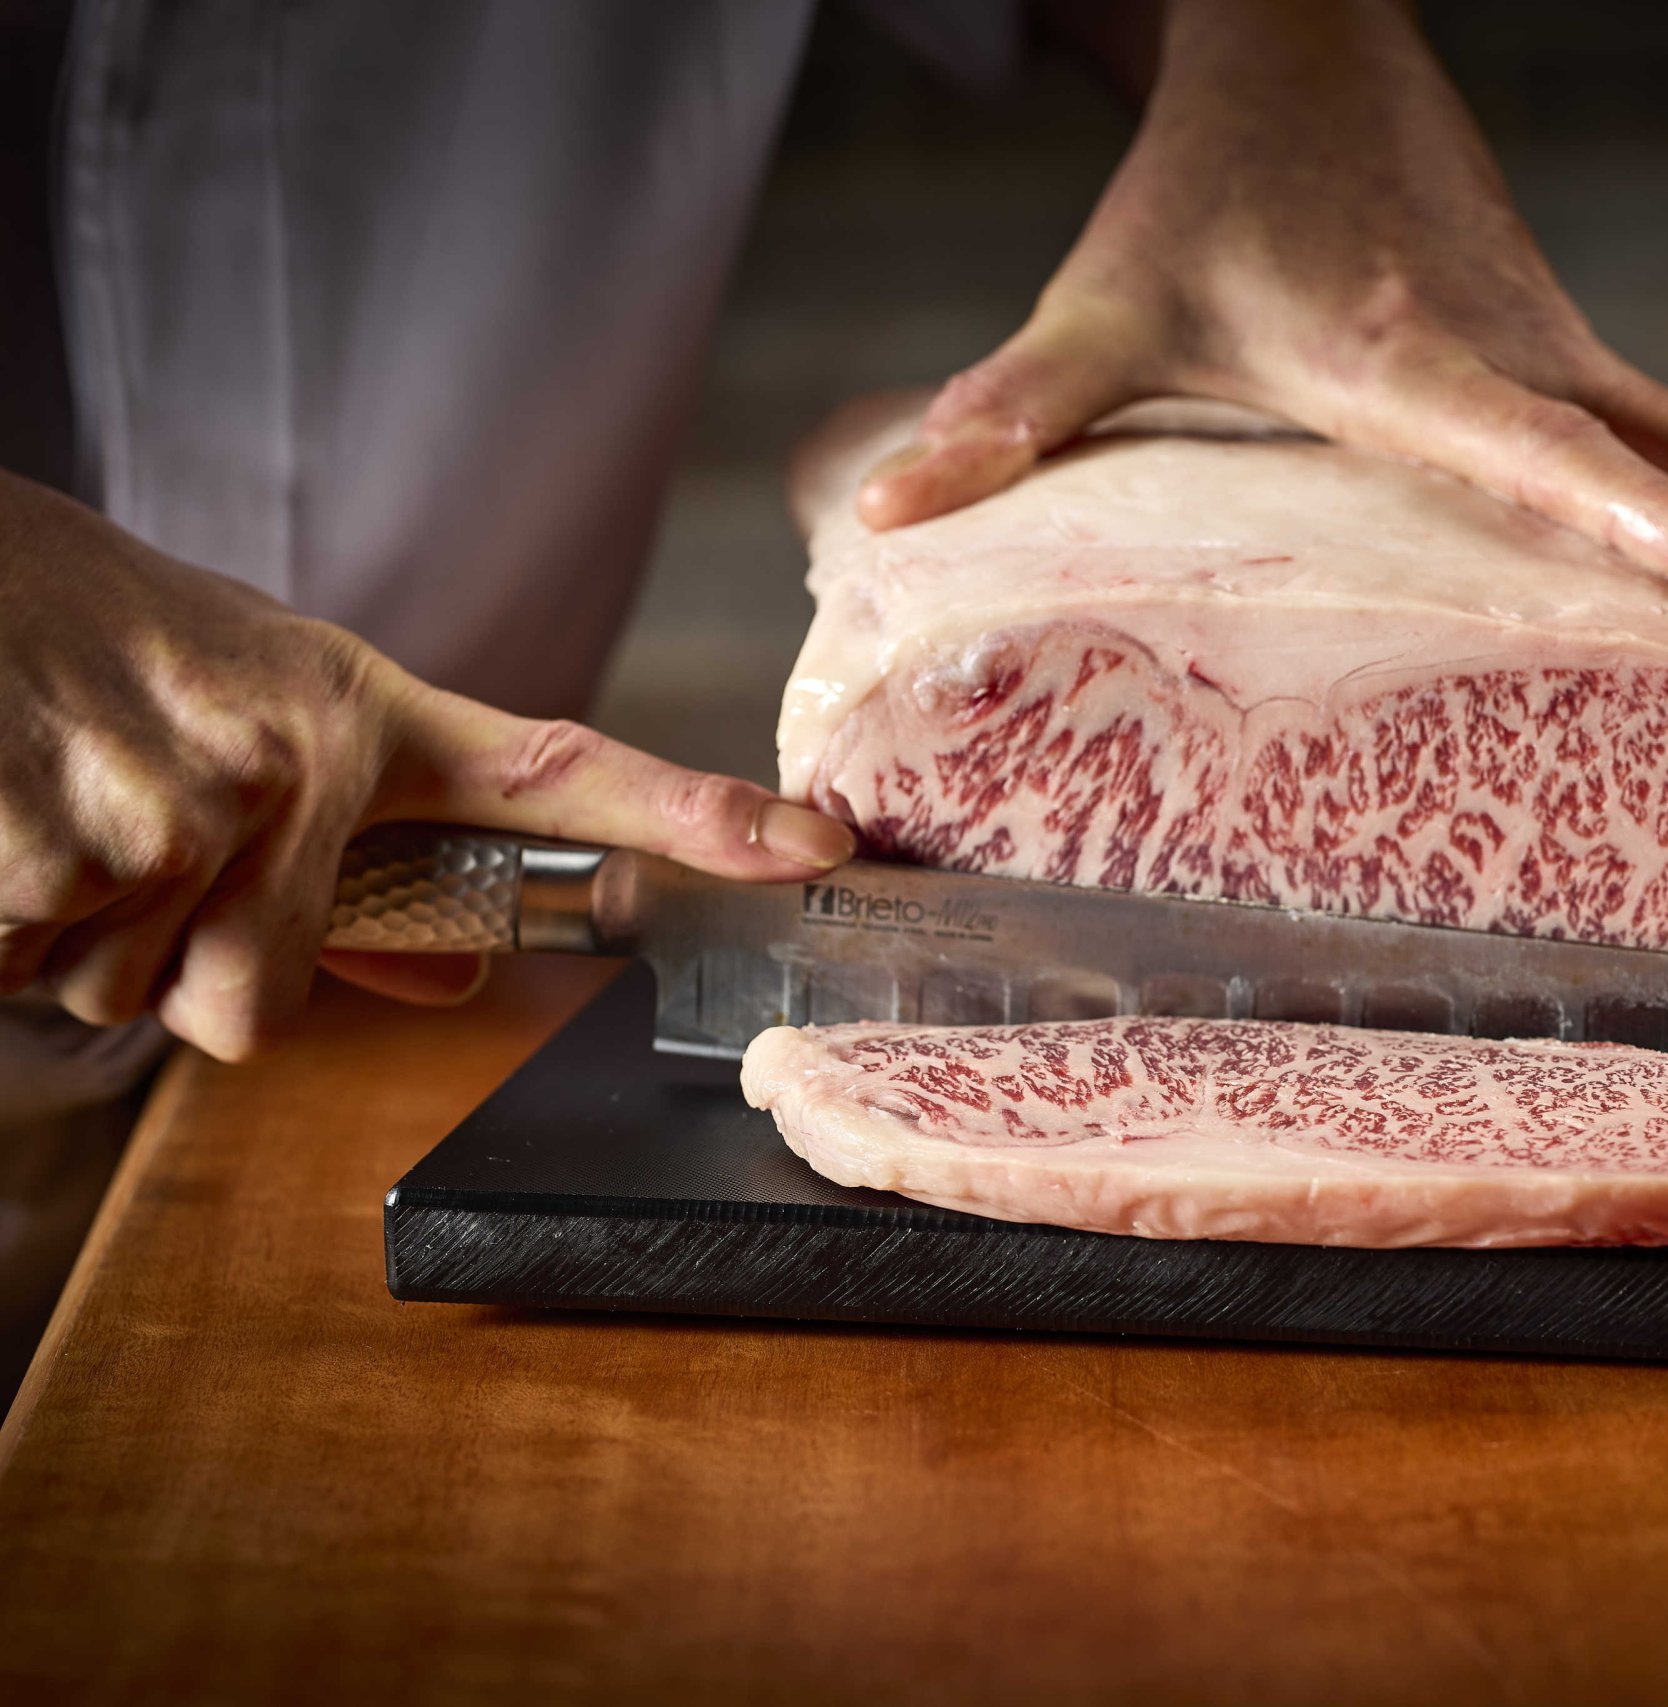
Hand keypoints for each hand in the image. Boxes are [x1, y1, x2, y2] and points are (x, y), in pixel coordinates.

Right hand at [0, 471, 855, 1061]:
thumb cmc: (94, 648)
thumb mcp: (246, 718)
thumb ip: (354, 874)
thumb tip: (459, 980)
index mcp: (364, 717)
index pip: (562, 775)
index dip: (698, 817)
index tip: (818, 844)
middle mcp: (302, 755)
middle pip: (262, 1005)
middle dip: (172, 966)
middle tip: (115, 835)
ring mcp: (186, 798)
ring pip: (146, 1003)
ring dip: (76, 943)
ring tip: (51, 800)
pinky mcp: (59, 844)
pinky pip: (42, 976)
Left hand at [857, 0, 1667, 666]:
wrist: (1299, 56)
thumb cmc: (1199, 194)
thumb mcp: (1103, 305)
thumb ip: (1010, 416)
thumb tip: (880, 525)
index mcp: (1402, 353)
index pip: (1529, 443)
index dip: (1626, 512)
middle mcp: (1517, 356)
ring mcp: (1568, 357)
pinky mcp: (1578, 363)